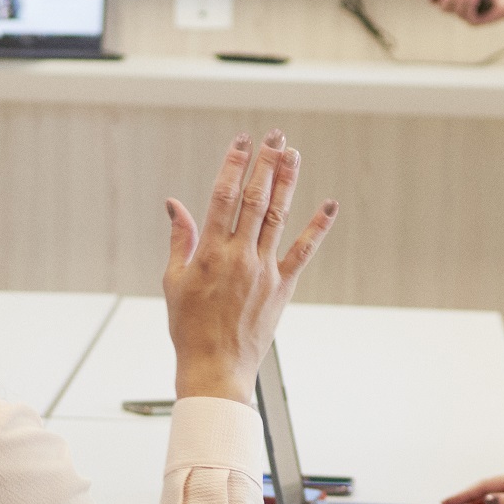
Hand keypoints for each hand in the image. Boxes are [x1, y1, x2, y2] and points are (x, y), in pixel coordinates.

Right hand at [162, 132, 338, 400]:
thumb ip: (180, 239)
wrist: (215, 367)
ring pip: (278, 217)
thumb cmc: (189, 327)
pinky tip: (329, 205)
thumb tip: (174, 204)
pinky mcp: (282, 286)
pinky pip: (303, 252)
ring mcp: (264, 271)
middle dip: (265, 164)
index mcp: (210, 253)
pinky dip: (318, 227)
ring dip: (287, 182)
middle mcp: (240, 257)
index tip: (242, 141)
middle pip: (255, 199)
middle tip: (275, 136)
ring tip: (293, 154)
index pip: (223, 197)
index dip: (234, 165)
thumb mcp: (174, 281)